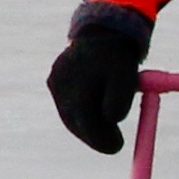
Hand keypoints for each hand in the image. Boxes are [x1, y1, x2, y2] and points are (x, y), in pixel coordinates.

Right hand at [42, 0, 150, 153]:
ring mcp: (54, 83)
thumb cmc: (116, 56)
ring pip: (72, 116)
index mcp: (77, 80)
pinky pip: (69, 106)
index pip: (84, 120)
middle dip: (95, 136)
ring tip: (110, 110)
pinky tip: (96, 97)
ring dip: (90, 122)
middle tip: (115, 144)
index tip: (118, 148)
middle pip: (75, 122)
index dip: (100, 139)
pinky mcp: (53, 82)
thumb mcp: (125, 76)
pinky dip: (83, 110)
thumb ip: (118, 99)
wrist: (101, 30)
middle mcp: (60, 83)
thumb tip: (111, 121)